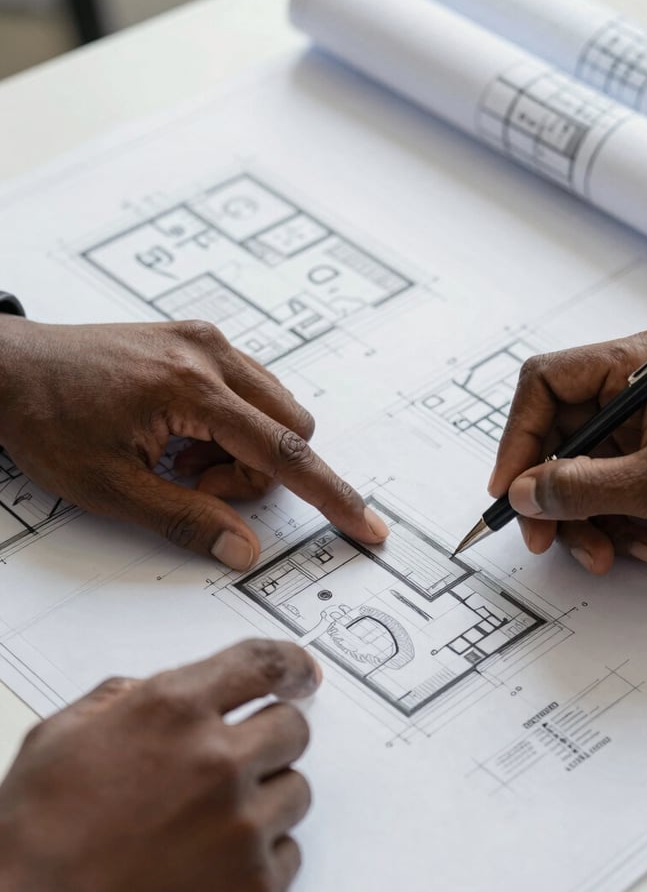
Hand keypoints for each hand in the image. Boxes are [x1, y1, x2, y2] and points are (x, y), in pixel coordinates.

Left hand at [0, 317, 388, 569]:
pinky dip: (229, 427)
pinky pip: (248, 393)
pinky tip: (179, 436)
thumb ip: (184, 519)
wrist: (6, 368)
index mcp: (191, 388)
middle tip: (196, 485)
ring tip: (178, 459)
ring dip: (243, 450)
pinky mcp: (196, 342)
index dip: (331, 496)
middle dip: (259, 472)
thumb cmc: (45, 419)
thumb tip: (242, 549)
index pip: (284, 452)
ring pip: (273, 411)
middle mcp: (209, 354)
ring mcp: (204, 343)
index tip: (365, 525)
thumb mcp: (109, 487)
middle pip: (290, 429)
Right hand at [0, 639, 319, 891]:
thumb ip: (120, 699)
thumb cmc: (33, 843)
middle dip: (269, 738)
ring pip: (296, 791)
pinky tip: (212, 867)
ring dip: (265, 799)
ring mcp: (241, 827)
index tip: (300, 673)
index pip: (261, 663)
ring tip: (210, 825)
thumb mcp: (59, 738)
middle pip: (292, 728)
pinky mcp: (254, 888)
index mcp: (172, 712)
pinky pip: (289, 853)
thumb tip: (154, 691)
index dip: (289, 663)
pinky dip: (260, 856)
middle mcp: (217, 761)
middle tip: (236, 764)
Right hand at [489, 329, 646, 573]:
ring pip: (576, 472)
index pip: (546, 383)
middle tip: (541, 534)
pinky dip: (612, 524)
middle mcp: (634, 391)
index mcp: (636, 365)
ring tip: (605, 552)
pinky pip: (605, 492)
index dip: (518, 436)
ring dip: (584, 520)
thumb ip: (580, 487)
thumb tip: (523, 491)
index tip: (509, 486)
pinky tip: (641, 545)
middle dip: (550, 493)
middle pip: (556, 436)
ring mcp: (643, 429)